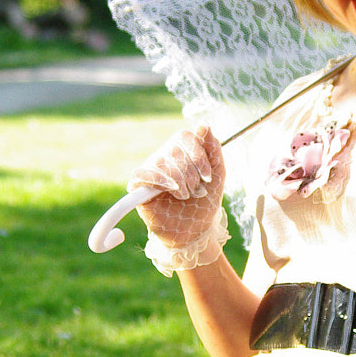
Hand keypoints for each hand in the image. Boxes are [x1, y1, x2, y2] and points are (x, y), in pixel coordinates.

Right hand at [130, 125, 228, 271]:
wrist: (195, 231)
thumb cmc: (204, 202)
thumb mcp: (218, 174)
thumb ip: (213, 149)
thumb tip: (203, 125)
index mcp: (181, 150)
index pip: (185, 136)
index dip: (198, 154)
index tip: (208, 176)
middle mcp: (163, 157)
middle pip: (174, 150)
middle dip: (191, 173)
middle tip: (196, 190)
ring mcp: (150, 170)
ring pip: (161, 162)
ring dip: (180, 181)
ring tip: (185, 196)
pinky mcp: (137, 186)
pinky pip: (142, 174)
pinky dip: (159, 180)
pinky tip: (171, 189)